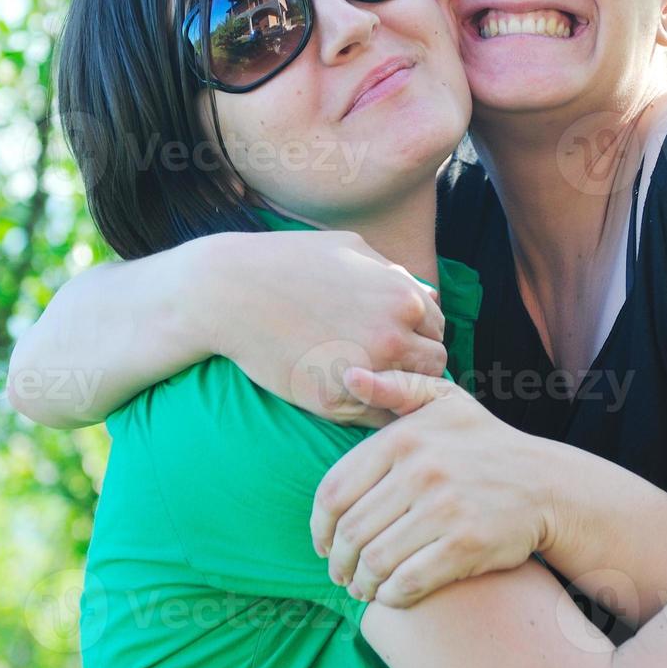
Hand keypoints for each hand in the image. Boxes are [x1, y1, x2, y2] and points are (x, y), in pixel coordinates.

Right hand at [203, 230, 447, 427]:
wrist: (229, 291)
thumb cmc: (287, 261)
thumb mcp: (350, 249)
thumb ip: (393, 274)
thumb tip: (426, 294)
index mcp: (403, 299)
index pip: (437, 329)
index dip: (418, 334)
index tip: (395, 338)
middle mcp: (393, 337)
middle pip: (433, 364)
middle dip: (415, 364)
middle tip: (384, 362)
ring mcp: (367, 372)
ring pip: (410, 396)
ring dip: (397, 389)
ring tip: (370, 380)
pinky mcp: (335, 402)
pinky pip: (377, 418)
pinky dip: (371, 411)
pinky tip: (351, 395)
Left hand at [309, 369, 551, 606]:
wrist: (547, 484)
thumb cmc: (486, 442)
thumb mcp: (445, 400)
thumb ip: (395, 387)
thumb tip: (350, 375)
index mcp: (404, 438)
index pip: (335, 491)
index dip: (319, 525)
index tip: (323, 543)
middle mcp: (420, 470)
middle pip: (352, 530)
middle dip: (338, 561)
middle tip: (341, 573)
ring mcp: (443, 508)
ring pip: (375, 559)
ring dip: (361, 582)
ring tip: (362, 587)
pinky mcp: (465, 544)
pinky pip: (408, 581)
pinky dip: (390, 595)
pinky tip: (389, 594)